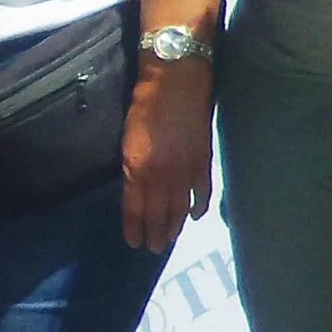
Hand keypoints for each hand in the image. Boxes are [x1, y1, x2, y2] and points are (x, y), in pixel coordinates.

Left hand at [120, 64, 213, 254]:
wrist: (177, 81)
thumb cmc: (144, 104)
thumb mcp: (127, 139)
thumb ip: (131, 169)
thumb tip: (135, 190)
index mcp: (137, 167)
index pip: (135, 207)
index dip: (135, 227)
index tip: (134, 243)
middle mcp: (162, 173)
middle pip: (159, 212)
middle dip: (156, 232)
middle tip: (154, 249)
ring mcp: (186, 168)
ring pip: (180, 205)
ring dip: (175, 224)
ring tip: (170, 239)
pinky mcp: (204, 158)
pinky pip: (201, 189)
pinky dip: (198, 204)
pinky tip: (194, 216)